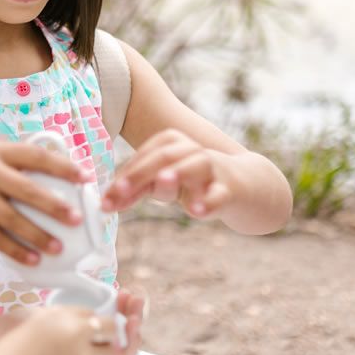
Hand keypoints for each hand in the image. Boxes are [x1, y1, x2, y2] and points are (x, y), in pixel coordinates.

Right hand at [0, 142, 91, 266]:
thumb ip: (23, 170)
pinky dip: (16, 250)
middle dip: (54, 206)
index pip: (35, 155)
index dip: (62, 166)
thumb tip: (70, 188)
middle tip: (76, 219)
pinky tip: (34, 259)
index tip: (85, 178)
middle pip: (25, 189)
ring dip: (38, 235)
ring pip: (11, 218)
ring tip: (58, 248)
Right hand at [0, 289, 144, 354]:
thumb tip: (75, 325)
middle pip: (109, 328)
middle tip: (99, 345)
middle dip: (109, 336)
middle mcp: (74, 332)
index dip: (93, 323)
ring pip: (113, 352)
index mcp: (57, 315)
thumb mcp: (27, 324)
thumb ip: (54, 321)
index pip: (91, 313)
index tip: (91, 331)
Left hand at [101, 128, 232, 217]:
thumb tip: (106, 202)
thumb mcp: (167, 183)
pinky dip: (209, 201)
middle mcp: (193, 150)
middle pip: (165, 156)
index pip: (145, 156)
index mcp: (173, 143)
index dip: (124, 176)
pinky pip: (220, 195)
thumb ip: (141, 187)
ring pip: (195, 166)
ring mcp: (214, 168)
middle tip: (120, 191)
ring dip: (177, 174)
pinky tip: (197, 211)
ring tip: (161, 182)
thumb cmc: (198, 183)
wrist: (248, 187)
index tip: (105, 201)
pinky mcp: (232, 189)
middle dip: (140, 174)